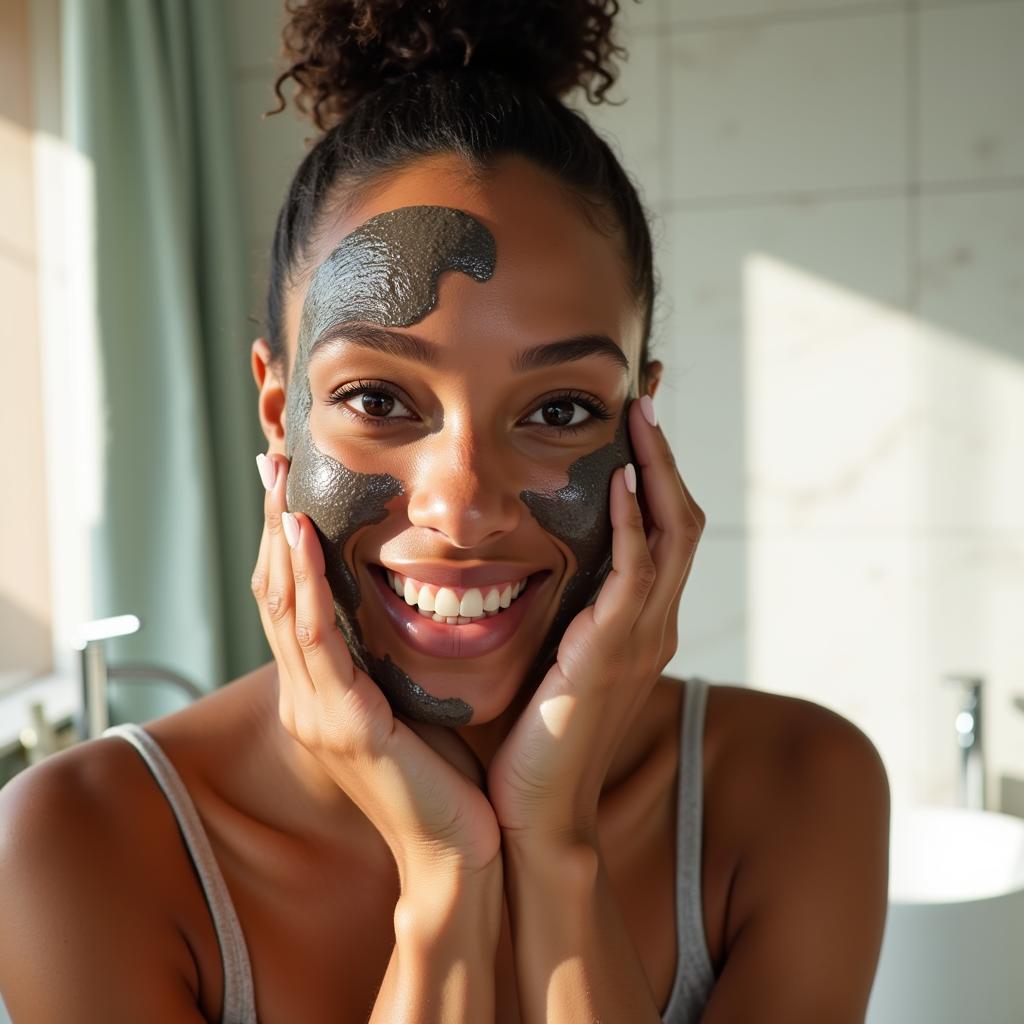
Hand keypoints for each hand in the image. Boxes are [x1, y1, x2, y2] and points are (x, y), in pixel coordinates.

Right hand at [251, 452, 500, 879]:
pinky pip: (316, 642)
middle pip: (276, 593)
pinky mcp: (342, 725)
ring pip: (285, 607)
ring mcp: (317, 712)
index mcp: (324, 692)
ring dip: (281, 538)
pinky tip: (300, 538)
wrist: (458, 852)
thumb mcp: (410, 701)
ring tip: (279, 480)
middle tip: (272, 461)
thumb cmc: (445, 776)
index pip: (294, 602)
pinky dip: (304, 584)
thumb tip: (412, 598)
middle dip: (274, 523)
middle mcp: (307, 698)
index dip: (286, 541)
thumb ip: (393, 656)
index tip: (289, 485)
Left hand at [486, 397, 704, 843]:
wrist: (534, 811)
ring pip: (671, 535)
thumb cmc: (531, 736)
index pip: (660, 527)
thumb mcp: (546, 654)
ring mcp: (640, 639)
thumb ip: (548, 606)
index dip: (653, 470)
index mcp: (635, 621)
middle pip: (680, 517)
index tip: (633, 416)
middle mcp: (651, 623)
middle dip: (663, 454)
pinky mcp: (613, 656)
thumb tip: (509, 553)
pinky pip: (635, 577)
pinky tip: (616, 483)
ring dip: (656, 471)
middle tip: (647, 394)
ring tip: (639, 416)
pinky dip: (633, 526)